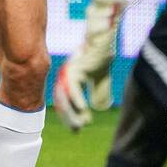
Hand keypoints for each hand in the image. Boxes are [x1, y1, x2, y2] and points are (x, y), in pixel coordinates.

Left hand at [53, 0, 126, 131]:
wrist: (103, 37)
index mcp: (69, 79)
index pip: (65, 102)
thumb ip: (99, 92)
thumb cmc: (101, 56)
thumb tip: (98, 109)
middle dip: (69, 118)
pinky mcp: (76, 67)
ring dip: (74, 112)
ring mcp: (69, 72)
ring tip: (82, 124)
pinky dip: (78, 99)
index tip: (76, 130)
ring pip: (66, 97)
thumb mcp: (101, 78)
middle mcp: (65, 77)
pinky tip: (85, 110)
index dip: (69, 116)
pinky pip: (74, 87)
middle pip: (62, 102)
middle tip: (77, 130)